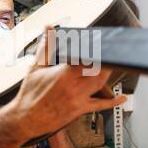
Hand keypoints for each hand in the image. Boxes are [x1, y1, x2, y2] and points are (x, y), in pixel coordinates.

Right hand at [11, 26, 126, 140]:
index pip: (86, 57)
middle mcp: (75, 87)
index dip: (96, 49)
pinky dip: (113, 101)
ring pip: (101, 84)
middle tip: (110, 51)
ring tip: (111, 65)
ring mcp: (79, 99)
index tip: (100, 42)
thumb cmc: (29, 95)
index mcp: (64, 74)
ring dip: (108, 74)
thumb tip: (48, 28)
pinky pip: (100, 106)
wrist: (25, 120)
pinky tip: (121, 97)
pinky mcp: (80, 110)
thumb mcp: (36, 67)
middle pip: (98, 70)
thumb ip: (46, 46)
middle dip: (105, 60)